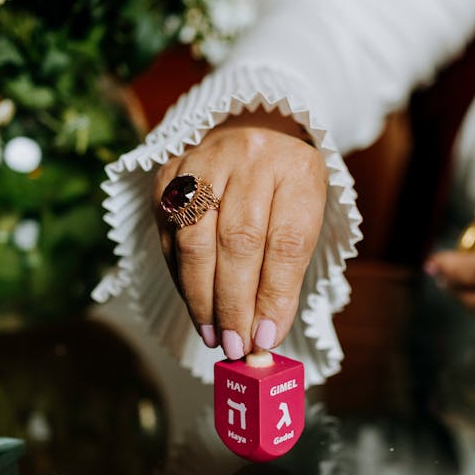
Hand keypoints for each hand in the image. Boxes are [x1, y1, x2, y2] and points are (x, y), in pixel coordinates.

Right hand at [154, 110, 327, 358]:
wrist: (254, 129)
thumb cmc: (284, 188)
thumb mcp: (305, 219)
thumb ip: (286, 276)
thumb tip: (264, 336)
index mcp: (296, 168)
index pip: (286, 241)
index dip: (274, 295)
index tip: (266, 338)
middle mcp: (249, 157)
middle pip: (238, 241)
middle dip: (234, 303)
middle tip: (236, 346)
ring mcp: (204, 161)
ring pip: (195, 239)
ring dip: (201, 297)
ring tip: (213, 335)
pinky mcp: (169, 174)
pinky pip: (170, 235)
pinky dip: (181, 278)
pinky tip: (195, 305)